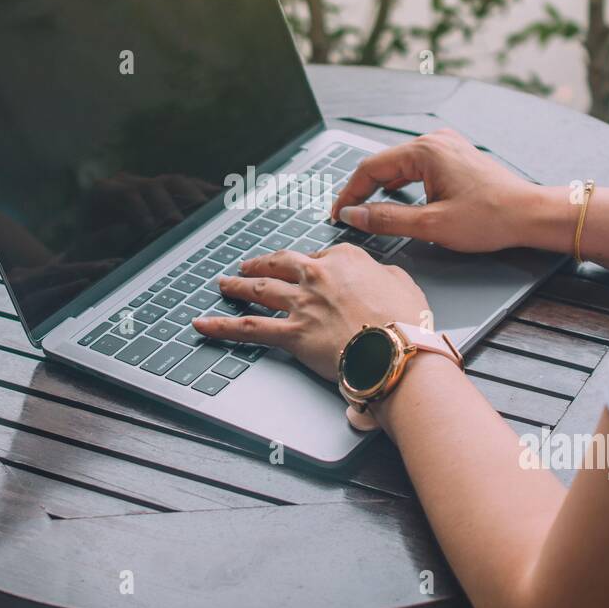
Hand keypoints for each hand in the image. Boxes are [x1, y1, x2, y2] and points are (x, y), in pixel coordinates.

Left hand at [191, 244, 428, 380]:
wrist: (395, 350)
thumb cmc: (404, 322)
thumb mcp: (403, 283)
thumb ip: (385, 275)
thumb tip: (381, 278)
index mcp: (344, 259)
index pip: (317, 257)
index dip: (308, 265)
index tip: (304, 270)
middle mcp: (317, 276)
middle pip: (280, 264)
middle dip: (261, 263)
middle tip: (248, 265)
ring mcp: (301, 304)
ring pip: (259, 289)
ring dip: (237, 286)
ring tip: (224, 285)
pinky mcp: (291, 333)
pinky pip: (249, 328)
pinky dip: (222, 326)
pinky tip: (203, 324)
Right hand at [329, 129, 546, 252]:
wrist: (531, 215)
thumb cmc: (492, 217)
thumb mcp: (431, 225)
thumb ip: (386, 219)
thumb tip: (355, 215)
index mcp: (425, 150)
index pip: (370, 168)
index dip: (349, 193)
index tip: (339, 214)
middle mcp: (435, 141)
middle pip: (384, 164)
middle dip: (363, 190)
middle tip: (349, 216)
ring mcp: (447, 147)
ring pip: (400, 166)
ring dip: (382, 188)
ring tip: (368, 211)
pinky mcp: (456, 158)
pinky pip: (417, 168)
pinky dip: (402, 185)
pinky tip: (398, 201)